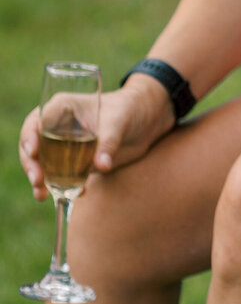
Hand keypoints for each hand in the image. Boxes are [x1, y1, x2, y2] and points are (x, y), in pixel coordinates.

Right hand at [19, 80, 175, 201]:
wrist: (148, 120)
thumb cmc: (131, 109)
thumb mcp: (119, 121)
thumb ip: (109, 142)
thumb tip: (101, 166)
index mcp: (63, 107)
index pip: (37, 122)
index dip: (30, 137)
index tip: (34, 152)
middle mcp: (58, 126)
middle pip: (33, 146)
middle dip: (32, 164)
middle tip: (38, 180)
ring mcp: (64, 145)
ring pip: (43, 164)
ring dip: (41, 180)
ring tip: (43, 194)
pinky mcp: (74, 161)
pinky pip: (60, 175)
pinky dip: (60, 186)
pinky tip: (69, 195)